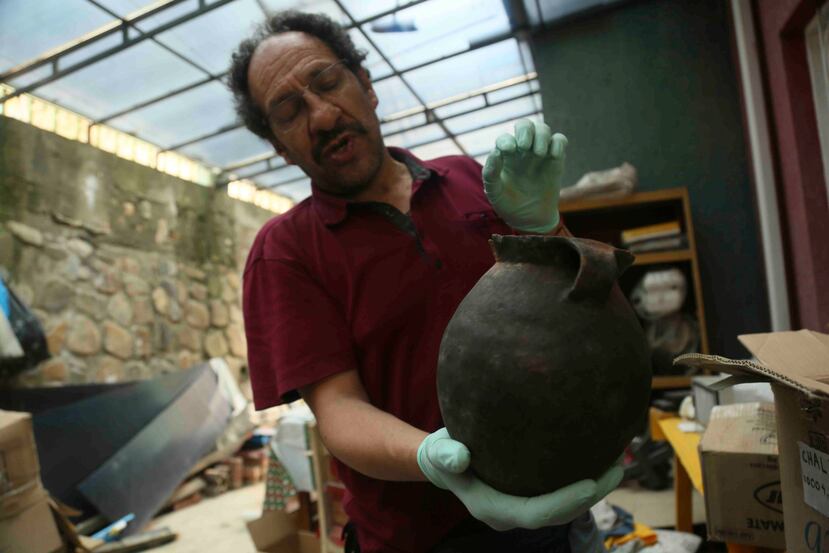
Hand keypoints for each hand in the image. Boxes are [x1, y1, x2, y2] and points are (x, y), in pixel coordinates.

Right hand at [417, 428, 622, 530]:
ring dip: (593, 490)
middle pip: (560, 514)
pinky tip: (600, 457)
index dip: (567, 501)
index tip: (592, 483)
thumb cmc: (442, 453)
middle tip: (617, 470)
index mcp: (494, 509)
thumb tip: (460, 456)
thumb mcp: (440, 452)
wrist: (443, 460)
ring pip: (565, 507)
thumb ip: (446, 455)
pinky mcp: (530, 495)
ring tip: (618, 464)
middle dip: (591, 496)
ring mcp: (523, 507)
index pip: (539, 512)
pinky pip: (561, 494)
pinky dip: (582, 480)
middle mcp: (513, 514)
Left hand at [482, 119, 566, 233]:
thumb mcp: (494, 192)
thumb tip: (495, 153)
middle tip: (524, 146)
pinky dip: (558, 143)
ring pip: (543, 129)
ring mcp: (540, 153)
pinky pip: (559, 140)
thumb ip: (491, 174)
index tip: (508, 150)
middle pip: (525, 125)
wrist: (530, 219)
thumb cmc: (508, 204)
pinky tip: (553, 155)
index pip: (505, 139)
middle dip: (525, 130)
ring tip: (538, 153)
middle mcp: (522, 150)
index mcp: (505, 156)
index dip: (506, 141)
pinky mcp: (556, 159)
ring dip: (541, 136)